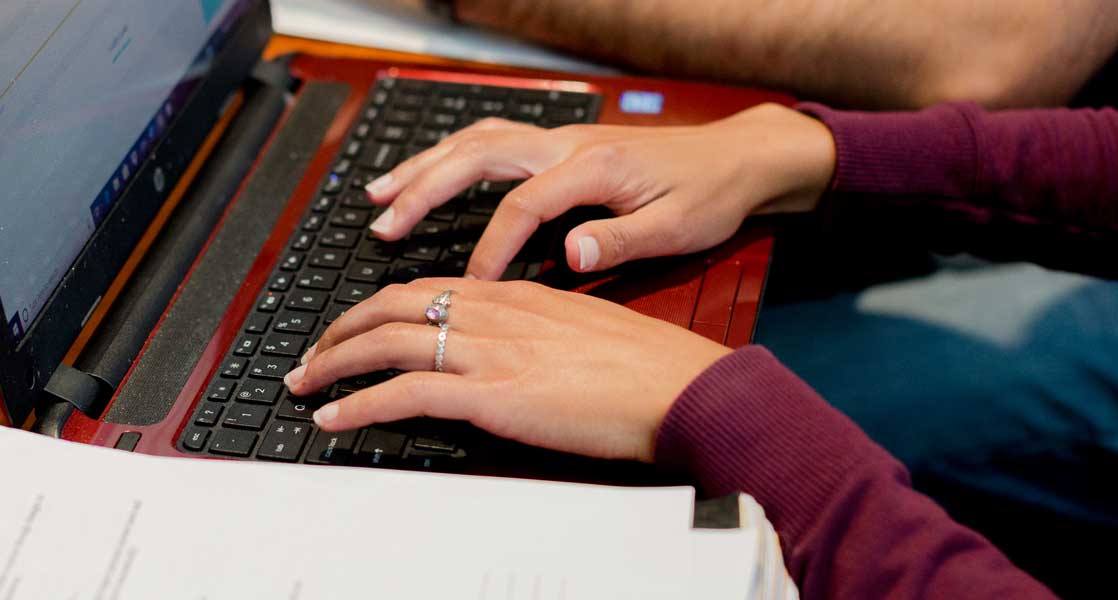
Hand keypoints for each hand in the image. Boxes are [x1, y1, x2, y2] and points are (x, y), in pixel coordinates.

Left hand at [282, 278, 732, 461]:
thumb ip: (539, 333)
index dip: (382, 305)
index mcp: (518, 295)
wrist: (682, 386)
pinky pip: (405, 393)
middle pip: (394, 303)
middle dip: (342, 327)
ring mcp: (490, 350)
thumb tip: (512, 352)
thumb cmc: (650, 368)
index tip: (357, 324)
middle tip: (314, 352)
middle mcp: (495, 312)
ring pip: (387, 340)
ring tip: (304, 383)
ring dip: (334, 362)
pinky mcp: (491, 393)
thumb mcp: (586, 332)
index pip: (431, 288)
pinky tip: (334, 418)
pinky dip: (360, 404)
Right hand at [362, 103, 834, 279]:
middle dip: (424, 189)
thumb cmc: (711, 196)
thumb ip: (621, 241)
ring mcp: (562, 140)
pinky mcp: (562, 146)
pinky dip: (451, 159)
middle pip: (478, 156)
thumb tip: (570, 254)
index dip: (489, 247)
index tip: (468, 290)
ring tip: (379, 195)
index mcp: (593, 166)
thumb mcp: (678, 229)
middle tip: (381, 224)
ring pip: (477, 141)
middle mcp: (568, 144)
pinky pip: (492, 143)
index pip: (521, 204)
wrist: (738, 159)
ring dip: (425, 166)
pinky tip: (428, 178)